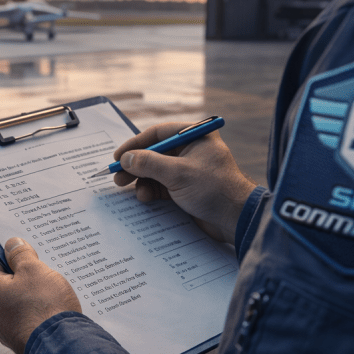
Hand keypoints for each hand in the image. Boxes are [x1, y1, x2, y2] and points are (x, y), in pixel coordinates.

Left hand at [0, 237, 81, 353]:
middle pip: (4, 284)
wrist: (62, 347)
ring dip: (30, 296)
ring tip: (50, 293)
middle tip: (41, 272)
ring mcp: (6, 330)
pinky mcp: (21, 341)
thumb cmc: (46, 307)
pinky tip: (51, 311)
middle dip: (22, 276)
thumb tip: (12, 244)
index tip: (24, 252)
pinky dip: (36, 314)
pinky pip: (26, 320)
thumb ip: (21, 255)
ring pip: (16, 304)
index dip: (7, 253)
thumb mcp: (35, 270)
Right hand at [113, 121, 256, 242]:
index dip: (135, 144)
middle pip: (155, 154)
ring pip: (157, 172)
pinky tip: (145, 198)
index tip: (118, 157)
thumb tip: (125, 159)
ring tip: (134, 193)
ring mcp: (189, 170)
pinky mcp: (187, 188)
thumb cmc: (214, 189)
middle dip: (136, 166)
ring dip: (143, 182)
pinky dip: (152, 191)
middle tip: (118, 178)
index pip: (158, 134)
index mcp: (195, 136)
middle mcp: (191, 150)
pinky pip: (163, 186)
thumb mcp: (178, 173)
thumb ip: (149, 163)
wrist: (236, 219)